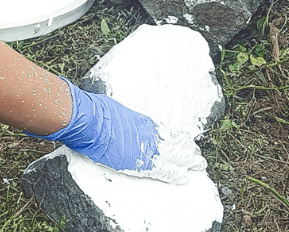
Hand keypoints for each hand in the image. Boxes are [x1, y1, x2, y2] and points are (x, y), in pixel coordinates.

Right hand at [27, 79, 201, 184]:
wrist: (89, 119)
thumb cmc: (94, 111)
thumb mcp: (112, 109)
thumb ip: (120, 117)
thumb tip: (116, 116)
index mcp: (140, 120)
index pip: (163, 130)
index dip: (176, 136)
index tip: (185, 139)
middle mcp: (146, 133)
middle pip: (172, 142)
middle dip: (186, 149)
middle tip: (199, 154)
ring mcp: (144, 147)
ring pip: (172, 155)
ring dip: (187, 160)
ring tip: (199, 164)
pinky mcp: (139, 161)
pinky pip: (162, 169)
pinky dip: (174, 174)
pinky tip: (184, 178)